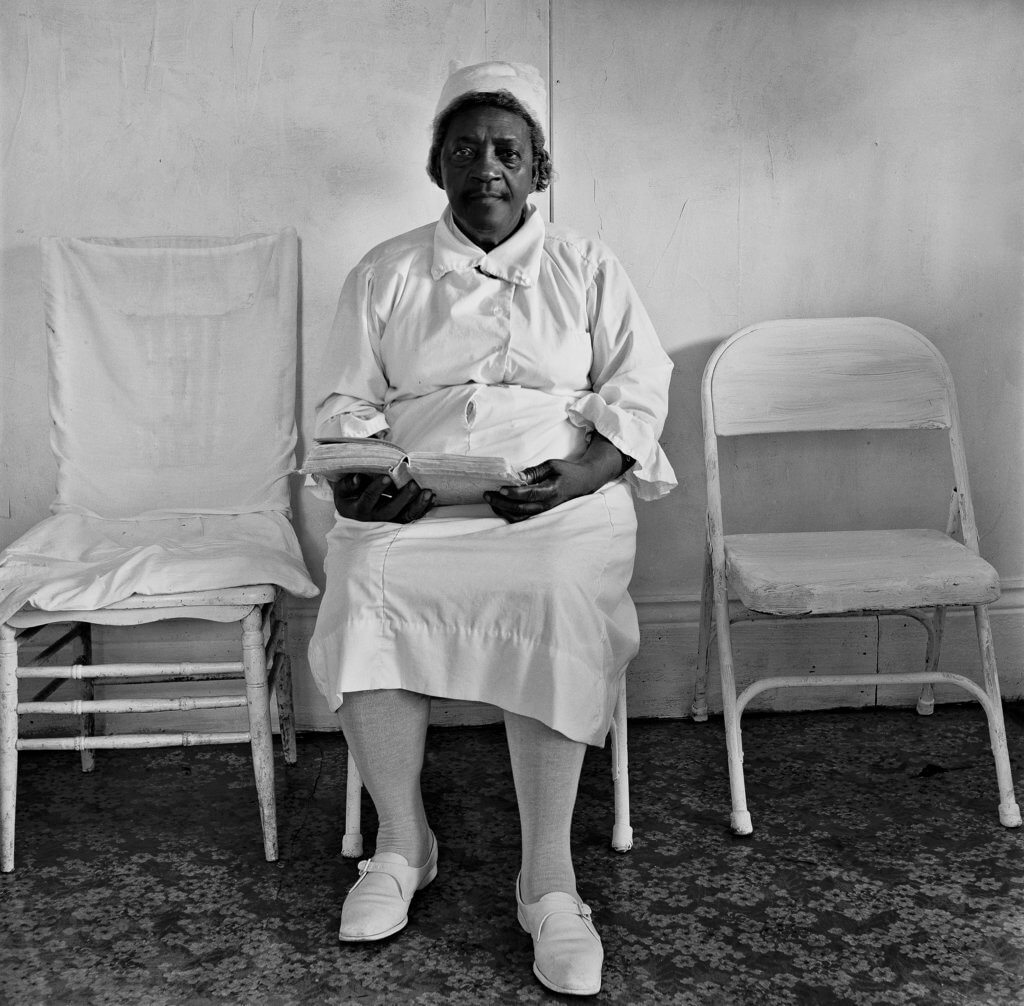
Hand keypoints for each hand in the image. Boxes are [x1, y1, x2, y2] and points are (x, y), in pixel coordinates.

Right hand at [332, 472, 433, 523]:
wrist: (353, 508)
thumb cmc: (349, 495)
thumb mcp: (342, 489)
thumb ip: (348, 483)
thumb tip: (358, 478)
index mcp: (358, 509)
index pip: (368, 498)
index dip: (377, 488)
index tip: (387, 477)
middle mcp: (374, 518)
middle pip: (390, 511)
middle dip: (403, 498)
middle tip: (413, 484)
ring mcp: (388, 522)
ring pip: (404, 517)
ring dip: (418, 505)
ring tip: (428, 492)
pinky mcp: (399, 521)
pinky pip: (412, 517)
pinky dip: (423, 508)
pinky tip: (432, 497)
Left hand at [484, 434, 632, 523]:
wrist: (583, 483)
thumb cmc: (567, 472)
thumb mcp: (552, 465)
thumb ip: (534, 472)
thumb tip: (517, 476)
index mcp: (551, 490)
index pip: (530, 494)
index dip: (514, 493)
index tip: (501, 488)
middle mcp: (547, 504)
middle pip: (521, 508)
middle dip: (501, 502)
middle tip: (487, 494)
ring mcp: (544, 511)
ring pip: (520, 516)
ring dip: (503, 510)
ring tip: (490, 500)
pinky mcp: (540, 514)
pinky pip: (522, 518)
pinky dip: (509, 514)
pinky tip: (499, 506)